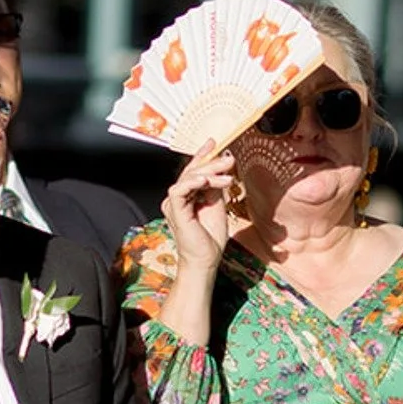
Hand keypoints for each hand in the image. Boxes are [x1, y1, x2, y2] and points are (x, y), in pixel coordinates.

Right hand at [161, 141, 236, 280]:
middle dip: (211, 162)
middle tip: (228, 159)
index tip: (214, 143)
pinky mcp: (173, 210)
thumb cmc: (211, 238)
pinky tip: (208, 181)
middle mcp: (177, 197)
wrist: (205, 260)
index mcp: (187, 196)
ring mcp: (173, 203)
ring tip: (227, 175)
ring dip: (209, 173)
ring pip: (188, 177)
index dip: (202, 155)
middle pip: (192, 171)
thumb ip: (215, 187)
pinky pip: (180, 189)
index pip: (193, 171)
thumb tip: (221, 169)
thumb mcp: (217, 205)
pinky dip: (194, 182)